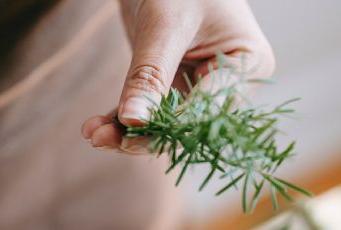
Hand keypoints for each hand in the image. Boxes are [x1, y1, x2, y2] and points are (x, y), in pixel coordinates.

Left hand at [81, 0, 274, 153]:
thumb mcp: (166, 25)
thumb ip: (151, 74)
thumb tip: (133, 122)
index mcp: (247, 64)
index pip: (206, 108)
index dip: (168, 128)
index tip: (128, 137)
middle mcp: (228, 80)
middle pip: (185, 122)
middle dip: (143, 134)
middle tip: (101, 139)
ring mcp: (201, 82)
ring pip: (165, 120)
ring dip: (128, 130)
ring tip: (93, 134)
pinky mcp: (175, 80)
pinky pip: (151, 106)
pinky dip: (125, 117)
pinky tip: (98, 127)